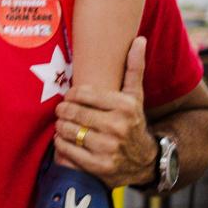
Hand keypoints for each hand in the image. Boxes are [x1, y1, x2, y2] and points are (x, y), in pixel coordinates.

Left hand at [54, 36, 156, 186]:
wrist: (146, 161)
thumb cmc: (133, 122)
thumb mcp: (136, 96)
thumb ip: (134, 68)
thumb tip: (139, 40)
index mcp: (125, 106)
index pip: (81, 92)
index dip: (71, 94)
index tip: (71, 97)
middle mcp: (118, 127)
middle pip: (71, 111)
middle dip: (63, 110)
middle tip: (64, 111)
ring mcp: (108, 148)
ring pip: (66, 129)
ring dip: (61, 126)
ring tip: (65, 125)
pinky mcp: (99, 166)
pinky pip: (66, 149)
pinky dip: (61, 144)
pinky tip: (67, 140)